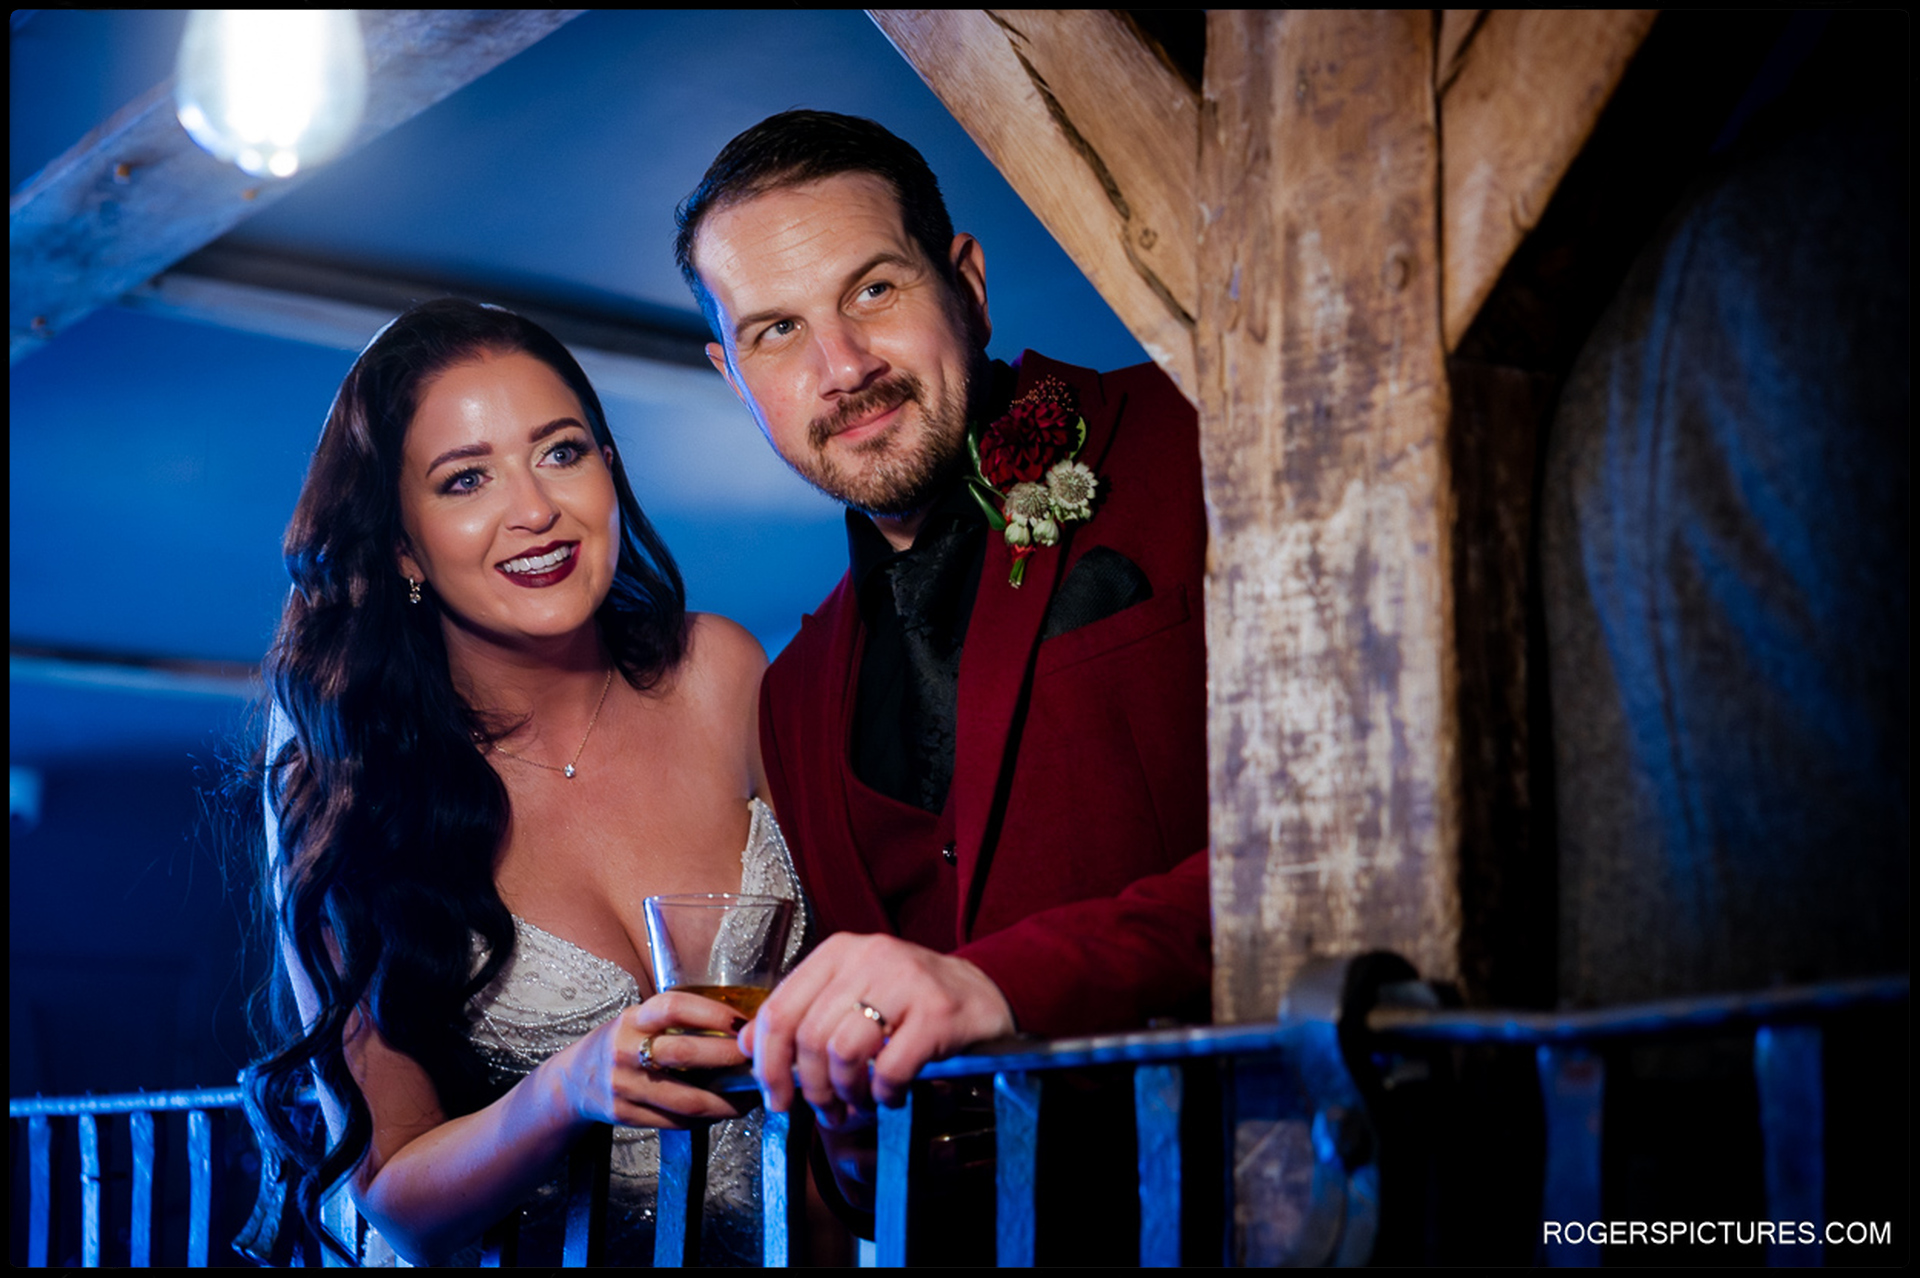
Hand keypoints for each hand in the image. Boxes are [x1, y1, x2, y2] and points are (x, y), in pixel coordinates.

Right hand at [550, 991, 750, 1128]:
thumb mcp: (639, 1021)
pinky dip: (706, 1120)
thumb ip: (677, 1021)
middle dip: (728, 1059)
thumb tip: (740, 1026)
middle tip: (757, 1061)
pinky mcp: (624, 1115)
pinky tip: (723, 1112)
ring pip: (686, 1099)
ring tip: (749, 1096)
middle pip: (684, 1054)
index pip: (674, 1007)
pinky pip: (676, 1122)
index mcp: (633, 1018)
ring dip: (726, 1102)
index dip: (711, 1013)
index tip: (743, 1023)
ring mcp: (624, 1085)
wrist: (574, 1080)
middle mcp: (625, 1049)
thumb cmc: (623, 1044)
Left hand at [739, 933, 1014, 1123]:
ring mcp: (907, 981)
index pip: (780, 1010)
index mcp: (838, 952)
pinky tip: (891, 1095)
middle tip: (826, 1109)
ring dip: (846, 1092)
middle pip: (809, 1037)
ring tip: (859, 1102)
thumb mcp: (851, 994)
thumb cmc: (909, 1001)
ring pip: (844, 1052)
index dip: (768, 1063)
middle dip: (810, 1088)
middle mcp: (870, 957)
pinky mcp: (939, 1012)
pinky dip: (883, 1094)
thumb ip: (802, 1014)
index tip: (775, 1097)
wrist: (982, 993)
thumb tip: (746, 1045)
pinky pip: (890, 1067)